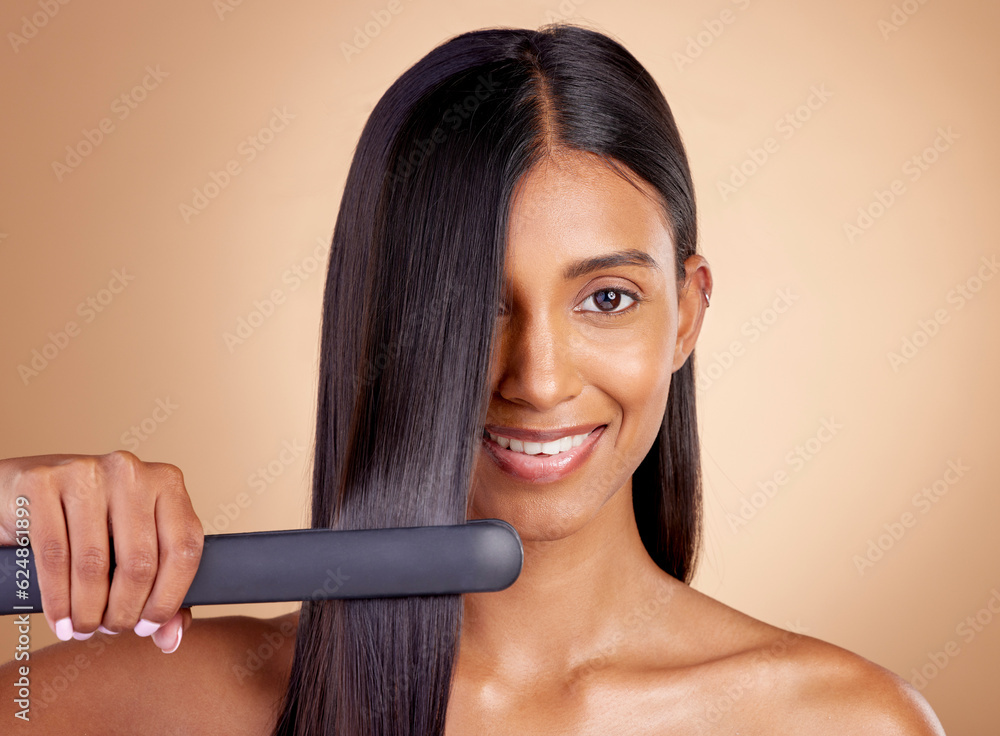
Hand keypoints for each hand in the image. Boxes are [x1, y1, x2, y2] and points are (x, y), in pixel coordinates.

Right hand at [0, 451, 203, 653]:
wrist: (29, 492)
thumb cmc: (92, 523)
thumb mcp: (133, 547)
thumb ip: (161, 590)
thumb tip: (171, 638)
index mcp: (167, 482)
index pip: (185, 548)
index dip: (169, 597)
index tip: (150, 625)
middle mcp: (131, 472)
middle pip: (140, 561)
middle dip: (125, 610)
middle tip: (112, 628)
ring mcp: (87, 472)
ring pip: (95, 564)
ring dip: (89, 610)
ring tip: (84, 628)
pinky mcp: (44, 483)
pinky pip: (54, 556)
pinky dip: (58, 599)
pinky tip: (62, 619)